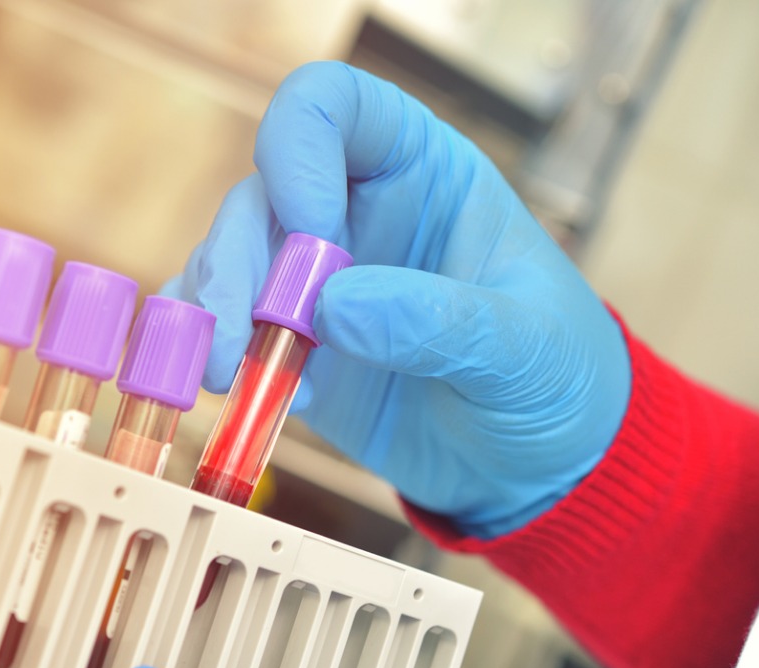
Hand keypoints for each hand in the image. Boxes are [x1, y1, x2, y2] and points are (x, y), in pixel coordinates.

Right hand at [165, 62, 629, 536]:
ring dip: (209, 313)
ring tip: (225, 375)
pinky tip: (239, 392)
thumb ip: (440, 322)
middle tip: (242, 337)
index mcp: (420, 174)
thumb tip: (332, 307)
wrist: (533, 469)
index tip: (313, 234)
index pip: (334, 108)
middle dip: (237, 263)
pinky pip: (216, 327)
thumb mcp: (524, 349)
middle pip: (259, 196)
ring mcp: (312, 282)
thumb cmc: (553, 381)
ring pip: (224, 260)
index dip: (301, 151)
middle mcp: (352, 213)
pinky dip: (204, 353)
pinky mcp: (287, 345)